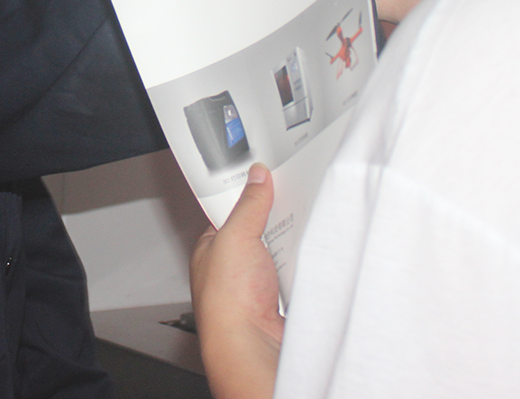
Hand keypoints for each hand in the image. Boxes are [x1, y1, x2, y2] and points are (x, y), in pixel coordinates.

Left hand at [190, 164, 284, 398]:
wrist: (250, 345)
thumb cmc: (227, 300)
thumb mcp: (235, 236)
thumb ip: (249, 205)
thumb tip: (256, 178)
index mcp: (212, 247)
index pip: (230, 210)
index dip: (248, 192)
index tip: (267, 175)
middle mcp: (231, 267)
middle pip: (258, 230)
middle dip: (275, 219)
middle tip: (291, 203)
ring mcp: (255, 285)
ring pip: (279, 252)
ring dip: (290, 245)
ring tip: (301, 230)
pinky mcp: (278, 300)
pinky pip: (294, 273)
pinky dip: (302, 266)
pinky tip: (307, 260)